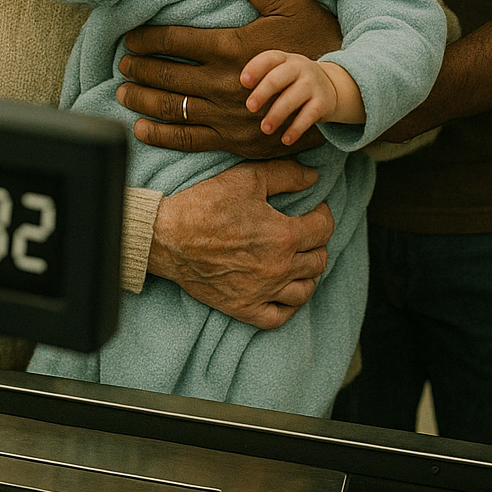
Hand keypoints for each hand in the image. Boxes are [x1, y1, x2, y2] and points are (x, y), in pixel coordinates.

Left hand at [117, 0, 340, 155]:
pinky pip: (190, 139)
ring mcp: (227, 115)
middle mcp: (223, 83)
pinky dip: (162, 135)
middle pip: (166, 76)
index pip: (175, 41)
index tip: (130, 38)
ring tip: (123, 93)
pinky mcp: (235, 139)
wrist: (340, 90)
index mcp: (231, 47)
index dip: (147, 39)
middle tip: (121, 64)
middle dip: (138, 69)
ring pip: (173, 109)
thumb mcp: (290, 3)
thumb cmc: (316, 40)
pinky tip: (143, 129)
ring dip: (142, 101)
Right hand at [147, 159, 333, 328]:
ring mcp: (262, 292)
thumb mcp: (247, 178)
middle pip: (318, 260)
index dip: (323, 215)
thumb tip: (314, 177)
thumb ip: (286, 175)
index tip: (316, 209)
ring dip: (308, 273)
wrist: (168, 237)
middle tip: (306, 232)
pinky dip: (289, 306)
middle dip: (317, 243)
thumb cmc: (207, 205)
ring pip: (305, 290)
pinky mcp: (244, 308)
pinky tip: (285, 291)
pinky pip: (279, 317)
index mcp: (283, 236)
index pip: (323, 229)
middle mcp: (278, 268)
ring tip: (299, 260)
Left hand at [242, 51, 362, 144]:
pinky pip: (308, 116)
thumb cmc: (294, 80)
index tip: (243, 82)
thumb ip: (264, 77)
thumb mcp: (282, 71)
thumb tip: (232, 97)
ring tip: (265, 129)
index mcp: (285, 59)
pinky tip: (285, 140)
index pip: (269, 58)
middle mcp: (299, 68)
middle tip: (250, 108)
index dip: (255, 68)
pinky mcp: (323, 102)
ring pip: (292, 98)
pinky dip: (296, 129)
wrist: (332, 86)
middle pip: (278, 78)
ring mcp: (312, 84)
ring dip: (277, 115)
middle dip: (262, 93)